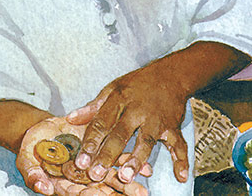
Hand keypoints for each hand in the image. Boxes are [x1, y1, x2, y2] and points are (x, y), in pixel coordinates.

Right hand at [17, 116, 151, 195]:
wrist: (41, 131)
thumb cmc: (31, 150)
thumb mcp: (26, 161)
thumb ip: (33, 175)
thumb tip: (43, 188)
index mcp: (65, 185)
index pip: (79, 193)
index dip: (91, 194)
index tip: (101, 195)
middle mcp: (82, 179)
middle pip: (102, 189)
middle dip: (119, 192)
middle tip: (138, 195)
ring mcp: (93, 166)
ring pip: (113, 175)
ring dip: (130, 181)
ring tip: (145, 188)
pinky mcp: (101, 149)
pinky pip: (118, 157)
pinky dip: (131, 162)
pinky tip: (147, 168)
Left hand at [66, 67, 191, 184]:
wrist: (171, 74)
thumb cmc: (138, 84)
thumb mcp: (113, 88)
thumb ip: (93, 107)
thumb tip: (70, 119)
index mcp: (119, 100)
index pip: (102, 122)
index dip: (90, 142)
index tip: (80, 160)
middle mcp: (137, 110)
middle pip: (120, 134)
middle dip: (108, 154)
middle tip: (96, 173)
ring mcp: (156, 119)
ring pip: (146, 141)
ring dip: (136, 159)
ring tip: (127, 177)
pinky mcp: (173, 126)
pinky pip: (178, 144)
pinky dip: (181, 160)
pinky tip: (180, 176)